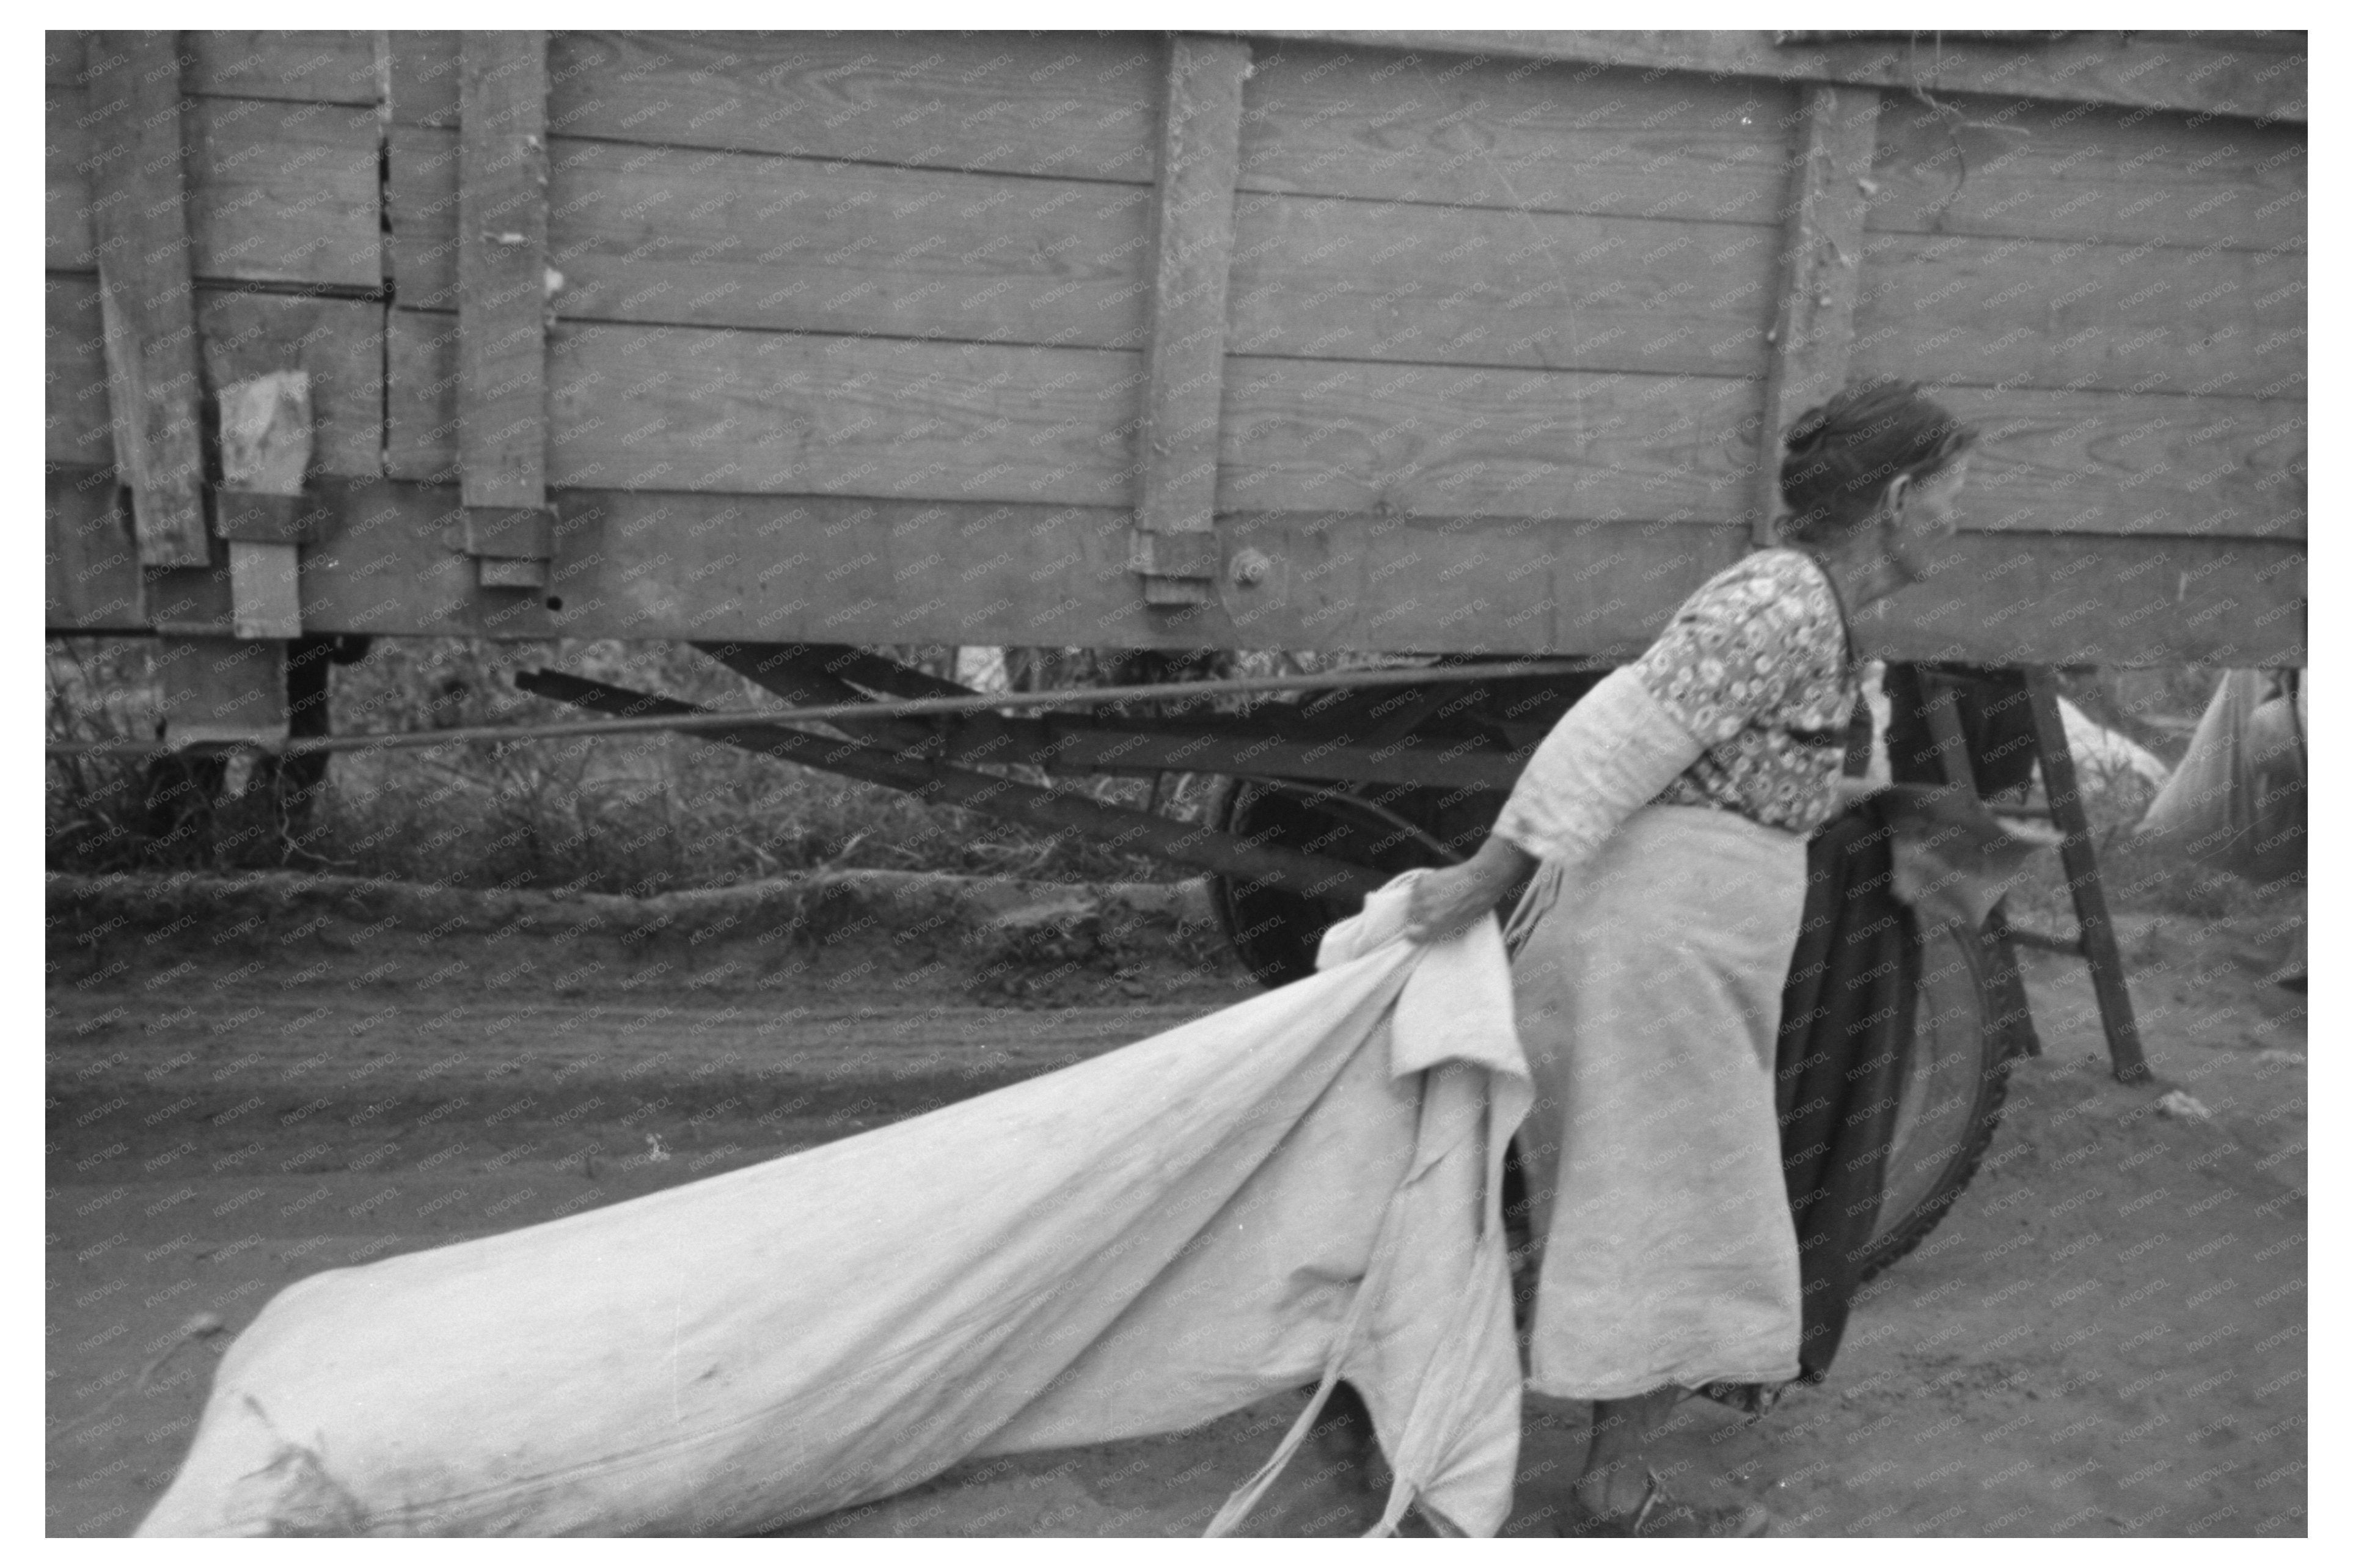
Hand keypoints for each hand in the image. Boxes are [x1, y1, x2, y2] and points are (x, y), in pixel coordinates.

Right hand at [1401, 838, 1534, 942]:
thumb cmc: (1476, 905)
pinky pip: (1416, 887)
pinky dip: (1424, 887)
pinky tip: (1437, 885)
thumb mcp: (1461, 927)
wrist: (1479, 883)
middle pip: (1411, 916)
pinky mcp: (1422, 883)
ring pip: (1412, 901)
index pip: (1413, 935)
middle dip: (1419, 913)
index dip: (1414, 931)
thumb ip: (1442, 930)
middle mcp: (1425, 915)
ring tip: (1436, 895)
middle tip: (1433, 907)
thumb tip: (1431, 929)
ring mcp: (1421, 898)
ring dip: (1421, 899)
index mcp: (1435, 928)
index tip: (1416, 928)